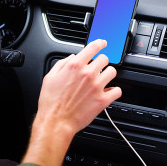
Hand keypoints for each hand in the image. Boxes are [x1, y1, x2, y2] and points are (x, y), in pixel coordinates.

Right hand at [22, 39, 121, 165]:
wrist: (56, 122)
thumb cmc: (51, 102)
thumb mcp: (50, 77)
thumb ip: (62, 64)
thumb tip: (71, 58)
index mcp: (74, 66)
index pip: (93, 47)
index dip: (100, 43)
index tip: (102, 43)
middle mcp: (87, 74)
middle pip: (104, 59)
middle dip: (102, 62)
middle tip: (98, 67)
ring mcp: (97, 87)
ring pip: (113, 72)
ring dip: (108, 74)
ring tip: (104, 79)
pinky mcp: (102, 100)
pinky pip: (117, 90)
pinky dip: (114, 90)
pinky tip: (109, 91)